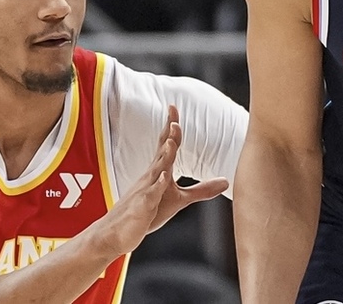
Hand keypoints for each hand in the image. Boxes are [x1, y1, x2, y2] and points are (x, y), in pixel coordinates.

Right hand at [96, 106, 227, 255]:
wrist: (116, 233)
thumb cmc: (147, 213)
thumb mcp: (179, 200)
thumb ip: (201, 190)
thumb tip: (226, 181)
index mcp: (158, 172)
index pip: (165, 145)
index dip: (170, 127)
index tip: (174, 108)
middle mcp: (151, 177)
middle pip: (161, 151)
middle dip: (168, 134)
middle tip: (174, 116)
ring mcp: (146, 191)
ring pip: (156, 170)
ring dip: (164, 155)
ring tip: (171, 142)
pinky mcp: (143, 207)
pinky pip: (150, 195)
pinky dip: (158, 186)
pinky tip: (165, 177)